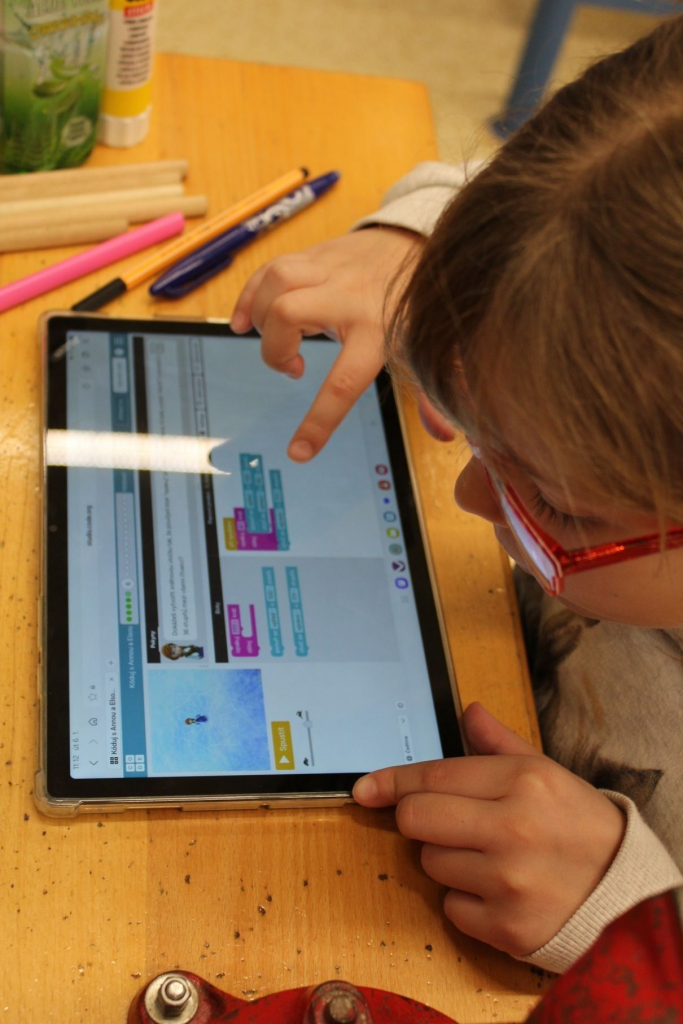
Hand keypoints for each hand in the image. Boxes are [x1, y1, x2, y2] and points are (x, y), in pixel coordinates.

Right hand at [231, 227, 422, 460]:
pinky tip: (246, 321)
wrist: (416, 243)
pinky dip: (249, 297)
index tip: (298, 452)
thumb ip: (433, 393)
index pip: (343, 383)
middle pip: (289, 313)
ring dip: (262, 316)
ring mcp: (327, 271)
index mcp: (377, 330)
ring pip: (275, 282)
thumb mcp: (424, 349)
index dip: (318, 421)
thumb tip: (446, 435)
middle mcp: (348, 296)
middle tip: (293, 366)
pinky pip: (267, 271)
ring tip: (278, 338)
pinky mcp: (311, 255)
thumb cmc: (415, 305)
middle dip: (275, 348)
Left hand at [353, 703, 625, 958]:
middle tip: (451, 821)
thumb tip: (467, 711)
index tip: (364, 788)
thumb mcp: (545, 771)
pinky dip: (465, 900)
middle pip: (417, 819)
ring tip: (489, 856)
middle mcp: (512, 829)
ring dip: (447, 859)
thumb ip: (497, 743)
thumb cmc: (578, 824)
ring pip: (430, 863)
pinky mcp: (507, 927)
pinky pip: (451, 907)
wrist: (625, 890)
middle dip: (421, 818)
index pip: (433, 776)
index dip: (392, 781)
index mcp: (522, 781)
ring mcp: (508, 882)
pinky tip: (497, 890)